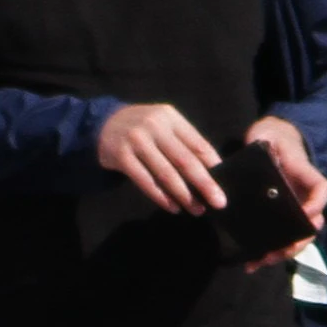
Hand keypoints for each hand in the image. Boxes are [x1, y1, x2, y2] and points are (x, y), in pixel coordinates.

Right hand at [96, 101, 222, 215]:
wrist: (101, 124)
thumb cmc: (142, 129)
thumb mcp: (163, 125)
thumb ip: (183, 142)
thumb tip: (211, 171)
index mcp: (170, 117)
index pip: (197, 143)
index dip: (213, 165)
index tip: (225, 183)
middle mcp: (154, 126)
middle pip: (185, 160)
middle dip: (204, 184)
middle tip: (219, 202)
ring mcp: (136, 141)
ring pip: (166, 173)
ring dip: (184, 195)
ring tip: (197, 209)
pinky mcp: (122, 157)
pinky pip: (146, 181)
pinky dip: (161, 196)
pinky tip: (173, 207)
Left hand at [232, 117, 326, 269]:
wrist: (268, 141)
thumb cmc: (271, 137)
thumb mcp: (268, 135)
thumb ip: (266, 144)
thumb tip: (263, 154)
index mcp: (305, 176)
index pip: (322, 190)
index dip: (317, 204)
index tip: (307, 214)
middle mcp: (303, 197)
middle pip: (310, 226)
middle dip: (295, 242)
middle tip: (276, 252)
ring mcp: (292, 209)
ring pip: (295, 238)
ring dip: (280, 253)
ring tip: (260, 262)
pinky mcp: (278, 217)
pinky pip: (278, 238)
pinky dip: (267, 252)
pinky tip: (251, 263)